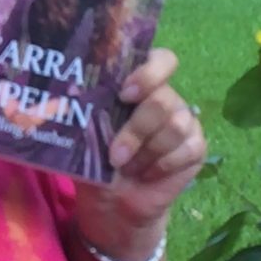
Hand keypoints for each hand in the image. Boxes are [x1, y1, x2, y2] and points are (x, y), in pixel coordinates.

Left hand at [74, 48, 205, 255]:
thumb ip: (86, 110)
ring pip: (175, 125)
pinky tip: (145, 173)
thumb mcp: (84, 132)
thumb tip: (64, 96)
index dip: (148, 72)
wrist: (112, 200)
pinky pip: (188, 149)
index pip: (161, 59)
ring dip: (145, 151)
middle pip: (163, 99)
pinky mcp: (196, 147)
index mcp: (139, 84)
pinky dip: (161, 164)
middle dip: (136, 129)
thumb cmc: (95, 158)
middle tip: (115, 153)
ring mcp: (184, 121)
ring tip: (124, 165)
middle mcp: (165, 97)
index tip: (124, 92)